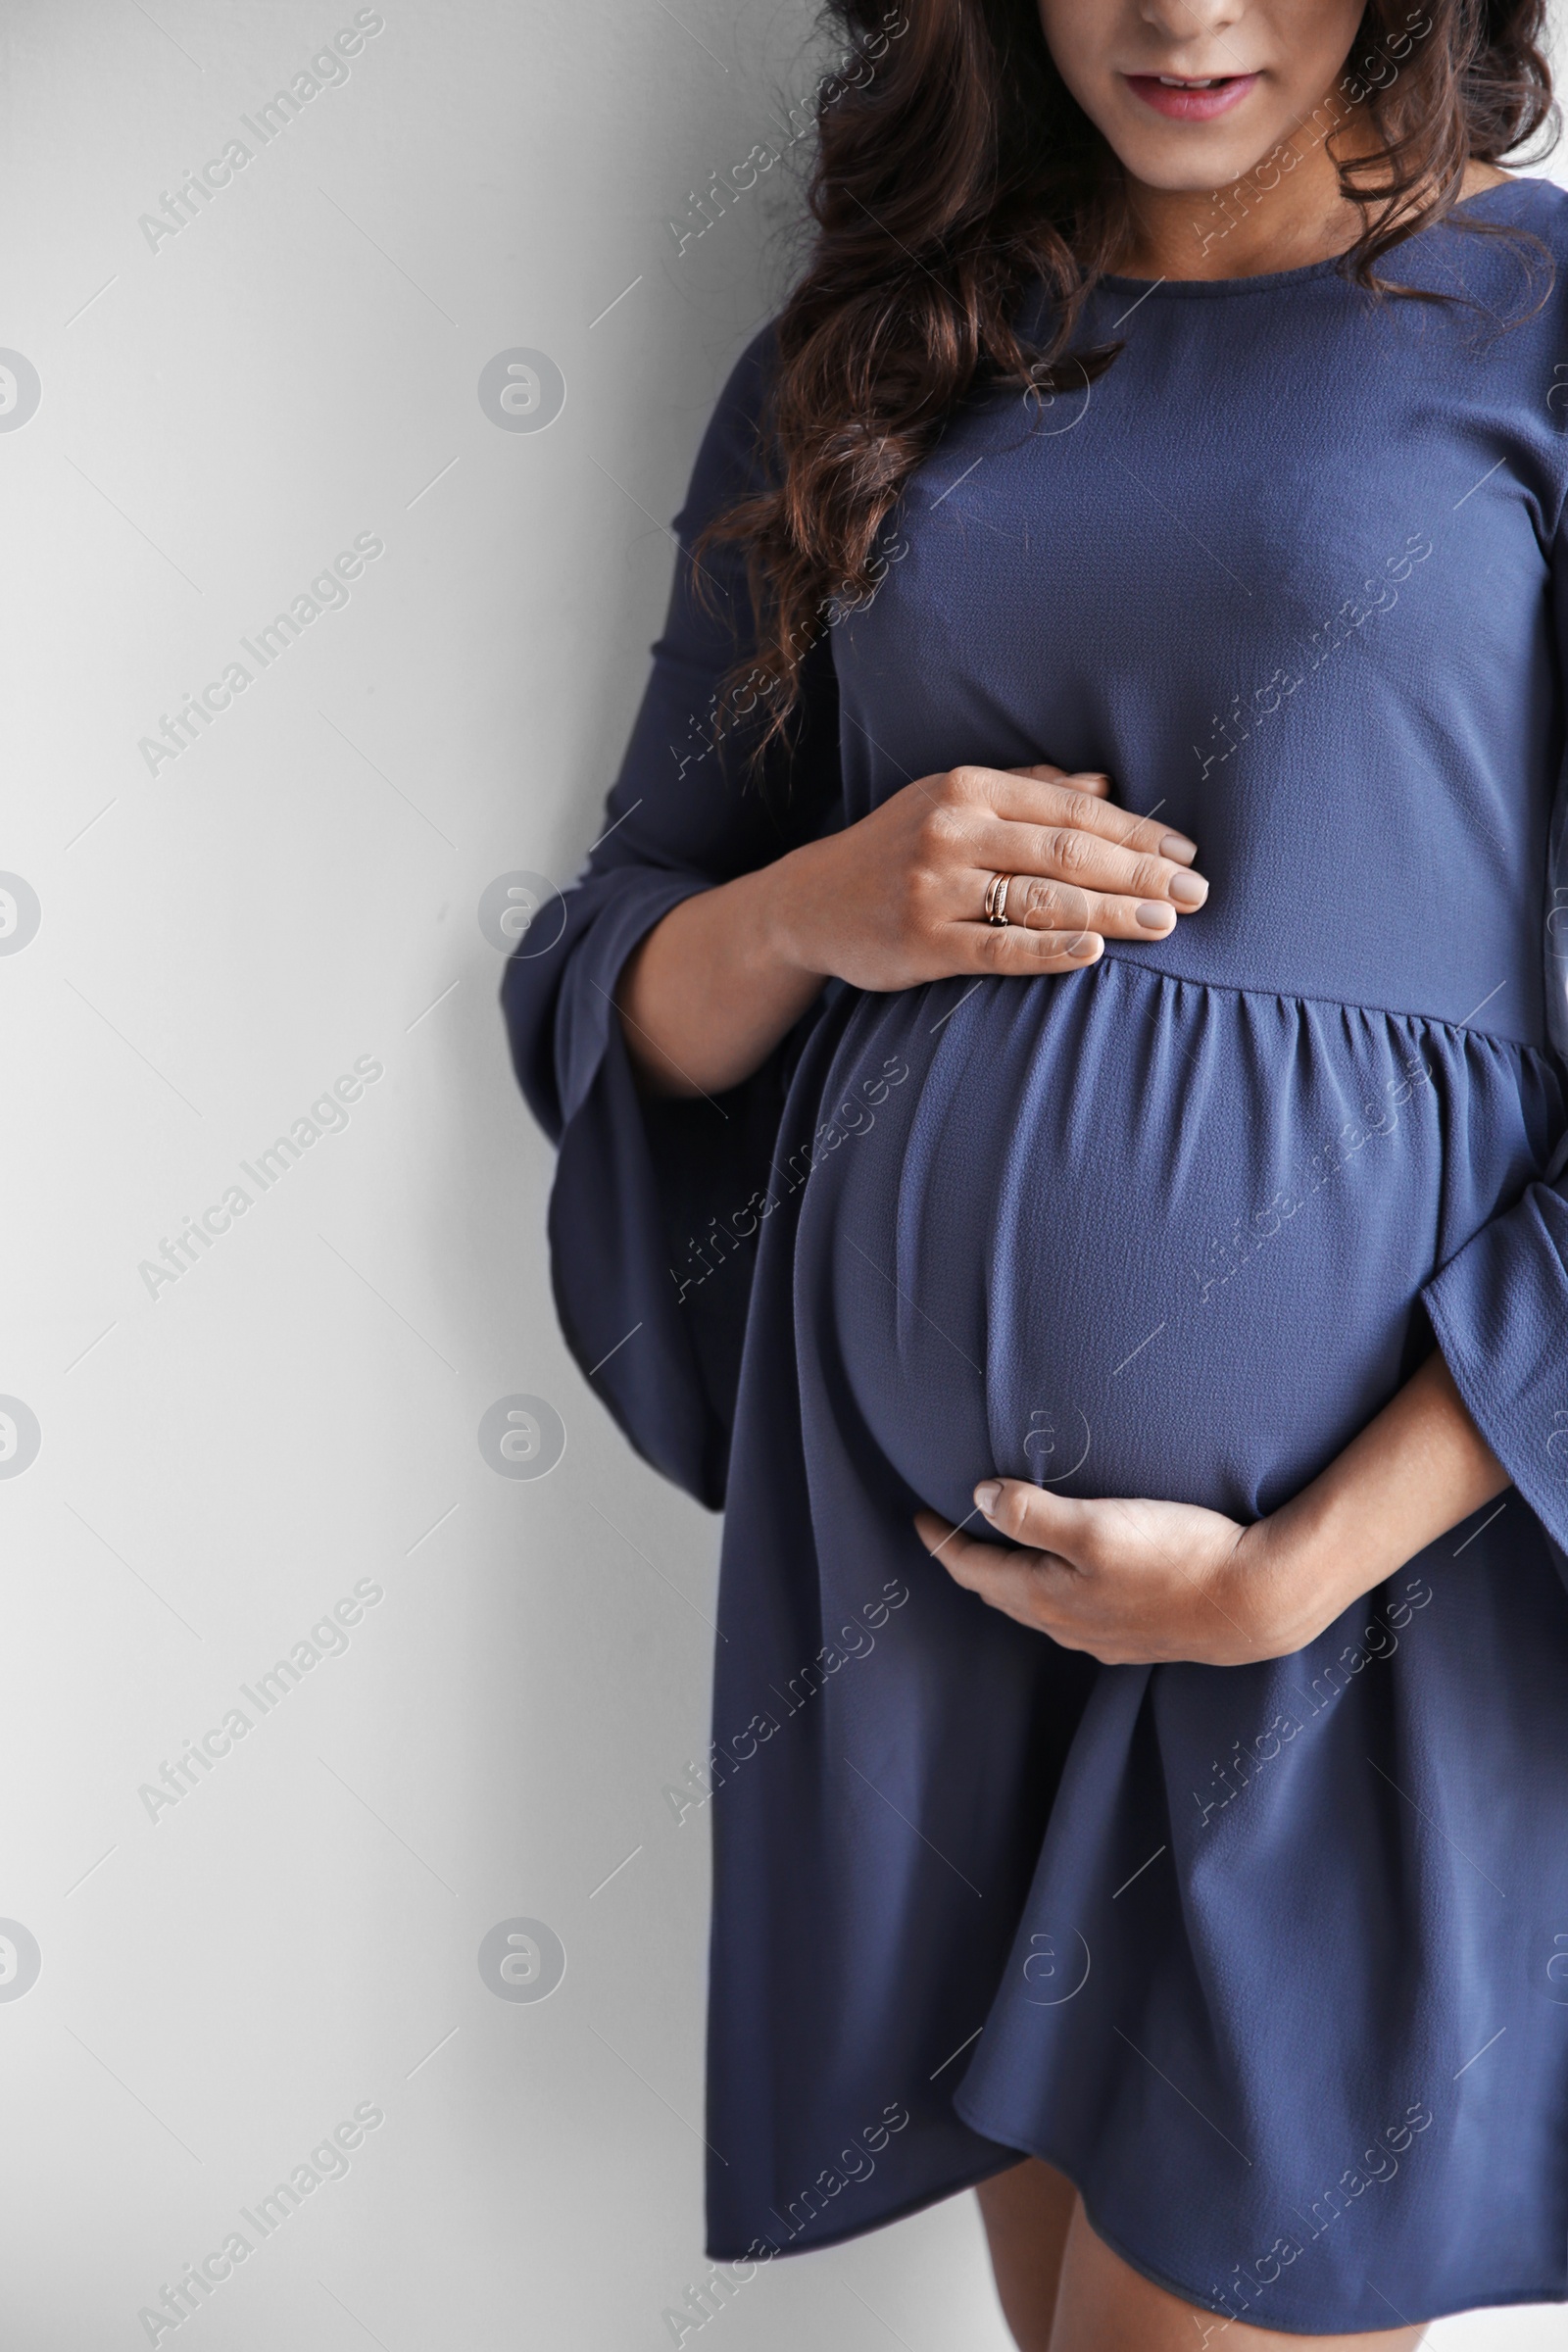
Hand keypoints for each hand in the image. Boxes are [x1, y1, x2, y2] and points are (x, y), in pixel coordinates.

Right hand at [771, 760, 1207, 990]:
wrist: (811, 902)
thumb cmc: (898, 849)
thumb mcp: (953, 803)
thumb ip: (1028, 791)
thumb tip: (1106, 785)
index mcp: (969, 788)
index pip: (1073, 809)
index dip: (1137, 831)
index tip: (1187, 852)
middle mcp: (952, 830)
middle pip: (1068, 851)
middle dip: (1141, 873)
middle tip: (1197, 893)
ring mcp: (935, 887)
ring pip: (1042, 899)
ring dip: (1113, 913)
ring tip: (1166, 923)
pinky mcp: (921, 942)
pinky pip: (998, 948)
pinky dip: (1049, 951)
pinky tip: (1093, 954)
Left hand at [914, 1482, 1341, 1666]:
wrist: (1257, 1603)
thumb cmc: (1178, 1556)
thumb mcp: (1097, 1526)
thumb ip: (1032, 1513)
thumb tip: (978, 1498)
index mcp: (1046, 1597)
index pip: (973, 1571)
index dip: (941, 1543)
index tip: (917, 1517)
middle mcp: (1068, 1625)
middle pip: (1000, 1594)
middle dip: (970, 1564)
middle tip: (949, 1535)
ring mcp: (1104, 1637)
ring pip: (1037, 1608)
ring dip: (1010, 1581)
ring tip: (999, 1553)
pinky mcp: (1138, 1637)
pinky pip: (1073, 1617)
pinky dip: (1051, 1594)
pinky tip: (1068, 1584)